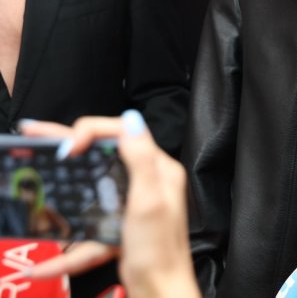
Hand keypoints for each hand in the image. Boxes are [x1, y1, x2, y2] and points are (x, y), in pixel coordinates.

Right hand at [20, 112, 199, 297]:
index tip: (68, 148)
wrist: (161, 290)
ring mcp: (128, 204)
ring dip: (58, 187)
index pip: (121, 133)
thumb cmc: (160, 248)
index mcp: (156, 168)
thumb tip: (131, 120)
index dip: (91, 132)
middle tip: (33, 135)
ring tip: (30, 174)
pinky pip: (86, 231)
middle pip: (99, 155)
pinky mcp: (117, 228)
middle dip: (66, 143)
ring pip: (87, 190)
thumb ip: (139, 159)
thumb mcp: (149, 200)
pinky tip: (42, 266)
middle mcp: (143, 180)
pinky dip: (65, 251)